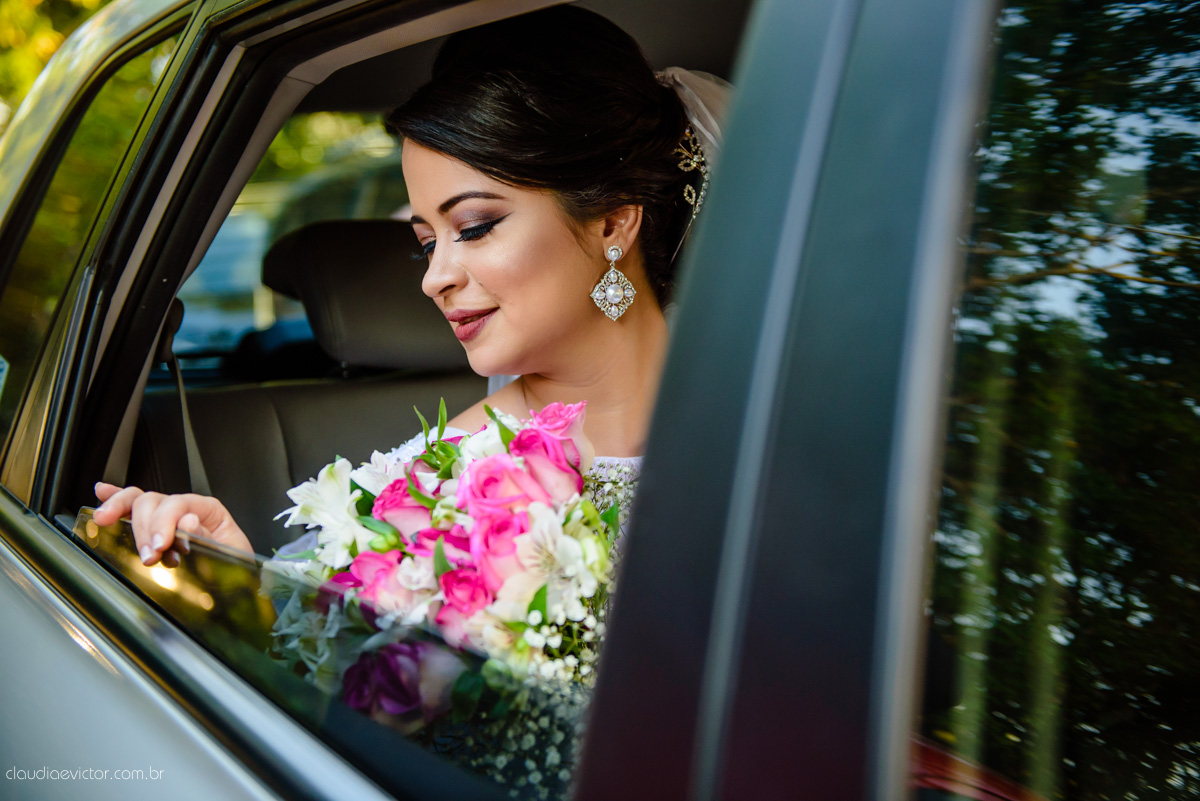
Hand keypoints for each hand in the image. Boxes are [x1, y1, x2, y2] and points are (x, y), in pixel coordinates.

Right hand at [93, 482, 253, 565]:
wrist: (236, 582)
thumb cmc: (234, 565)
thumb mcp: (232, 553)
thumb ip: (209, 537)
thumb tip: (187, 521)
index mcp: (207, 510)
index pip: (179, 504)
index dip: (165, 522)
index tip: (161, 546)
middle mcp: (184, 508)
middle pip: (153, 501)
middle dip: (144, 527)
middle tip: (148, 555)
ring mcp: (167, 516)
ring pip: (138, 500)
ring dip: (120, 512)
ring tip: (107, 523)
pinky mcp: (154, 527)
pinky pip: (132, 506)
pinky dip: (115, 499)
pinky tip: (101, 493)